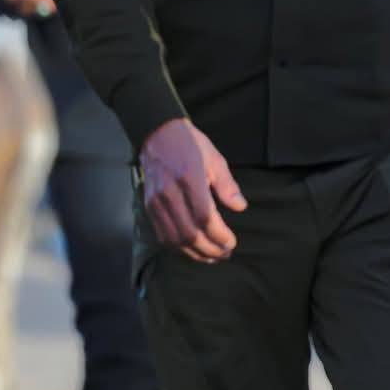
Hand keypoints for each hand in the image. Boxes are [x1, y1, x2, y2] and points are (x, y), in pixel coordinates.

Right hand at [139, 118, 246, 262]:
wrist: (157, 133)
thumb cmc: (190, 144)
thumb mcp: (215, 159)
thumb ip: (227, 185)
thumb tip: (240, 207)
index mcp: (189, 179)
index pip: (205, 218)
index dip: (219, 236)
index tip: (232, 242)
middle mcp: (169, 194)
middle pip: (189, 233)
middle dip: (210, 249)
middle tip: (226, 253)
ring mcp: (156, 201)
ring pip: (174, 239)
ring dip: (195, 253)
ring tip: (212, 257)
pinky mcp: (149, 206)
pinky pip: (162, 234)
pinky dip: (178, 247)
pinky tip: (193, 249)